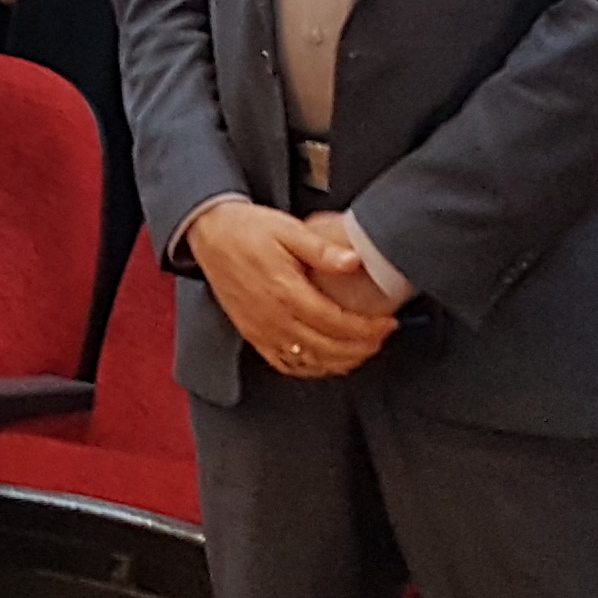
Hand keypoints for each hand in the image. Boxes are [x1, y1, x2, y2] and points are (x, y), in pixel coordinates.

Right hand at [188, 202, 396, 379]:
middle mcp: (273, 318)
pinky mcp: (253, 336)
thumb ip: (322, 249)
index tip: (387, 324)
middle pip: (328, 348)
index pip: (336, 322)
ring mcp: (262, 331)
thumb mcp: (288, 229)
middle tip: (382, 337)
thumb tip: (354, 261)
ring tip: (363, 349)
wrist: (210, 235)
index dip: (367, 329)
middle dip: (362, 348)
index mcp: (285, 292)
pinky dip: (313, 368)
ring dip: (341, 361)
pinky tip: (328, 360)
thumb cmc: (248, 229)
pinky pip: (286, 365)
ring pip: (310, 362)